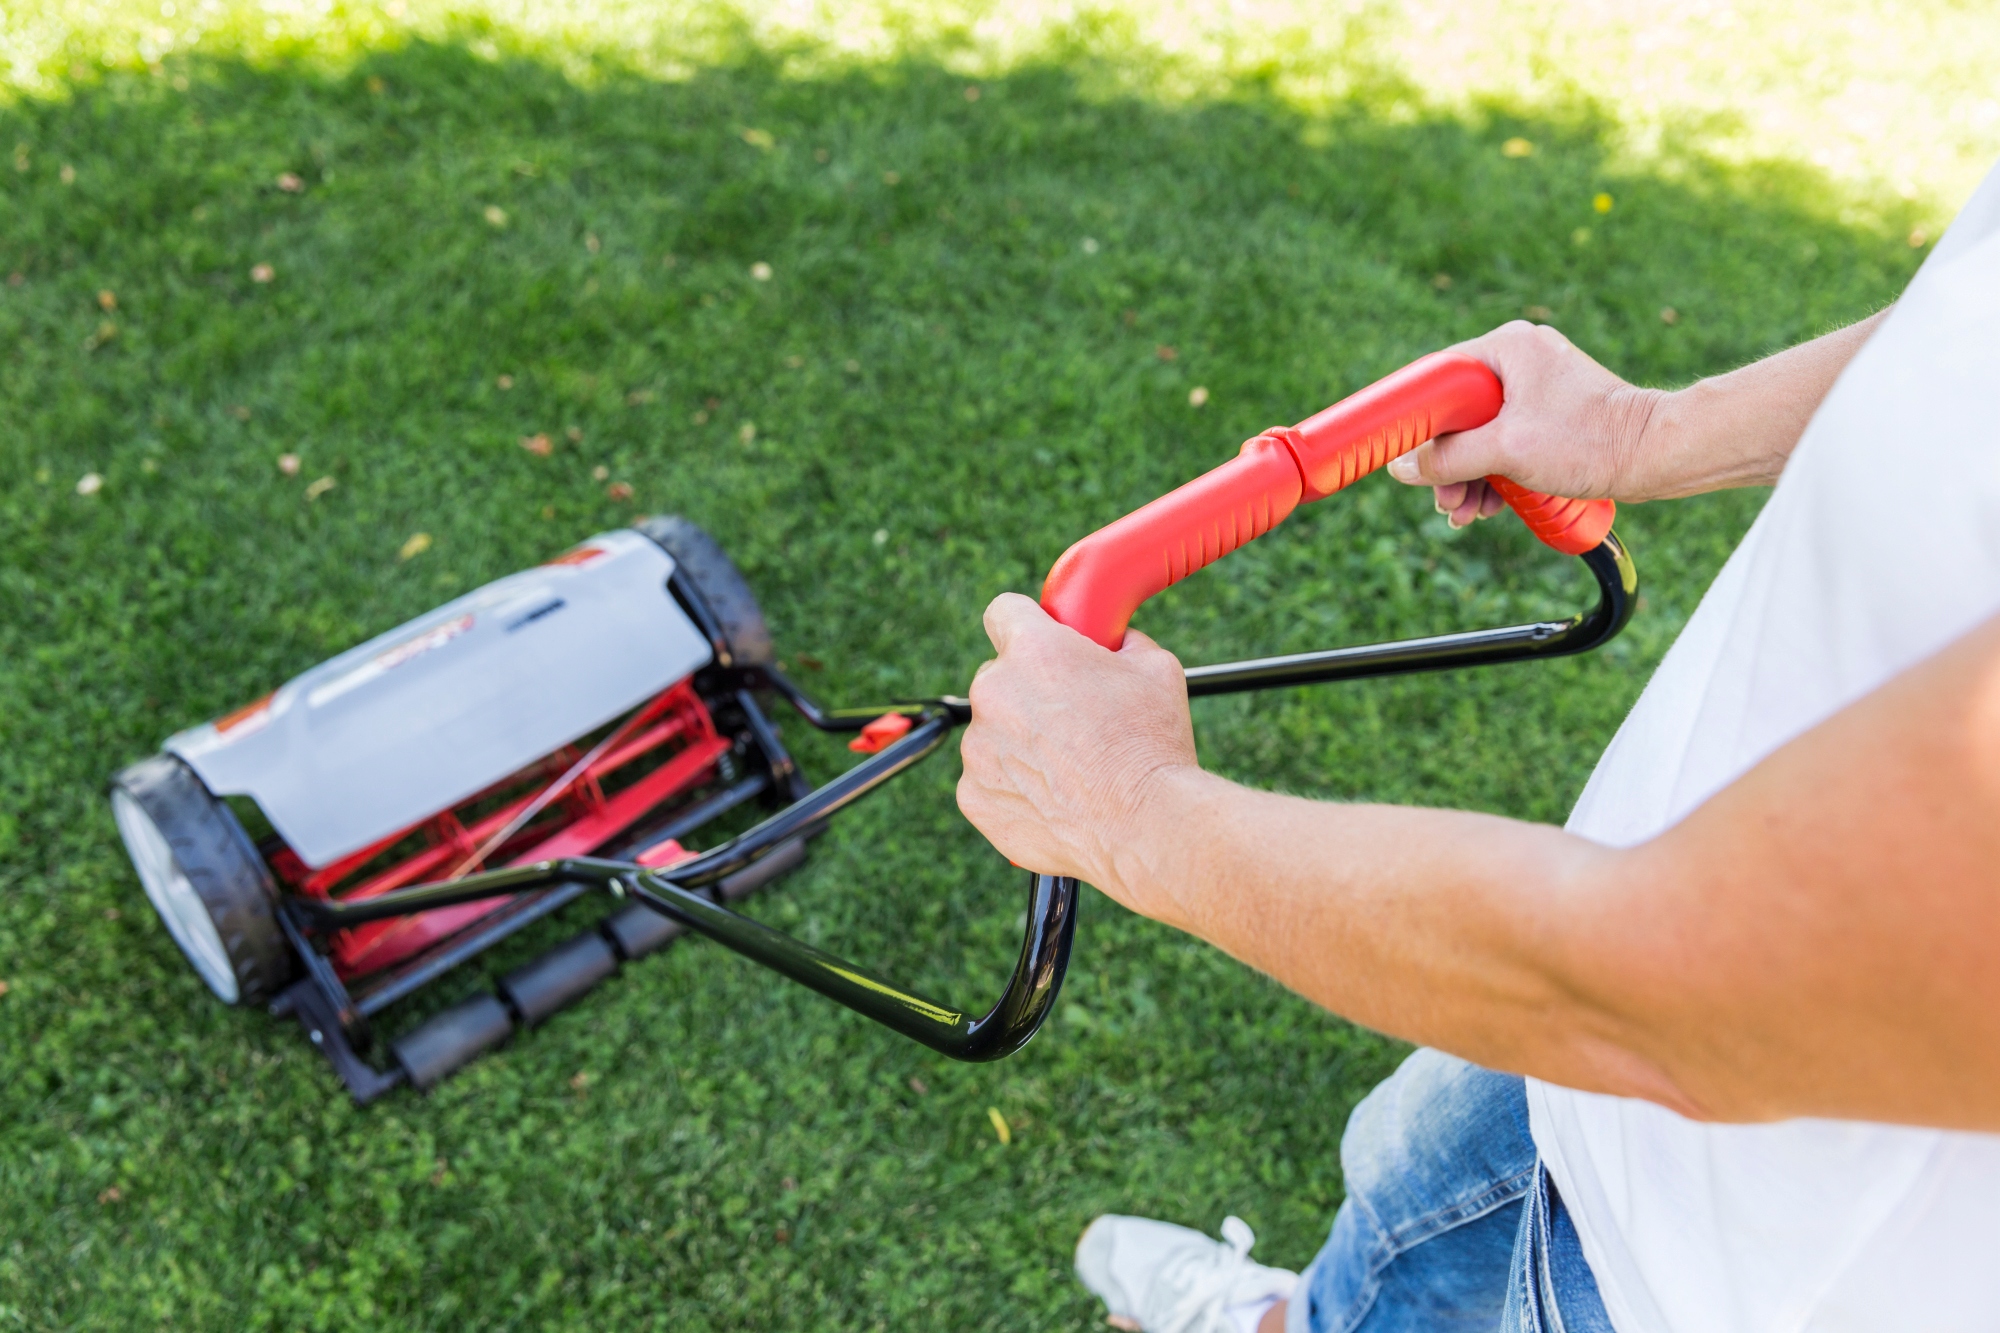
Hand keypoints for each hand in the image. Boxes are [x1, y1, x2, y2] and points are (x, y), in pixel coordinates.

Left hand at [956, 593, 1197, 918]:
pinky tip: (1056, 798)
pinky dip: (1013, 787)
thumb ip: (1122, 642)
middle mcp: (993, 692)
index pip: (1004, 611)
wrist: (1145, 828)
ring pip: (993, 732)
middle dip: (1028, 691)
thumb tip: (1115, 640)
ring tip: (1073, 768)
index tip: (1040, 640)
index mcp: (1034, 650)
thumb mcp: (1156, 669)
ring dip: (1020, 742)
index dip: (1025, 624)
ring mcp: (978, 748)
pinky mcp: (974, 797)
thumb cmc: (1152, 746)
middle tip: (1073, 718)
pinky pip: (987, 780)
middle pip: (998, 677)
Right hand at [1385, 320, 1662, 527]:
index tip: (1401, 453)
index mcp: (1507, 347)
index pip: (1438, 376)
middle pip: (1457, 414)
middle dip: (1447, 465)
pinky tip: (1487, 505)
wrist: (1655, 454)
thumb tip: (1401, 468)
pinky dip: (1493, 474)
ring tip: (1465, 514)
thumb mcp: (1505, 451)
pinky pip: (1505, 442)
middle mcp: (1520, 359)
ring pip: (1480, 434)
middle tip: (1443, 499)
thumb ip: (1446, 459)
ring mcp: (1536, 388)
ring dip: (1468, 477)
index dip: (1415, 419)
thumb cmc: (1588, 439)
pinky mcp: (1550, 415)